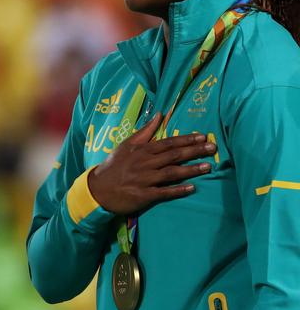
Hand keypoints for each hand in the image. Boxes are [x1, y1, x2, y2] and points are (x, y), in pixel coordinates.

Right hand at [87, 113, 215, 214]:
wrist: (97, 189)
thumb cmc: (113, 166)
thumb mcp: (126, 145)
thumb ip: (145, 131)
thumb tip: (159, 114)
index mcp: (142, 151)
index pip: (168, 143)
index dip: (186, 139)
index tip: (203, 136)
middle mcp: (145, 164)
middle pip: (174, 156)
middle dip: (194, 151)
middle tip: (213, 148)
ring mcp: (144, 180)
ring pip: (171, 173)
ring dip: (190, 169)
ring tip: (208, 167)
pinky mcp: (143, 195)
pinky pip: (163, 192)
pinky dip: (177, 190)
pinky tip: (191, 188)